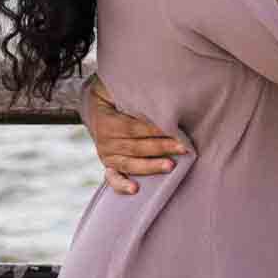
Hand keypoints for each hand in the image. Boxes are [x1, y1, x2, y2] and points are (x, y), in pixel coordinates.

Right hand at [80, 75, 185, 195]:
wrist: (94, 107)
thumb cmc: (115, 94)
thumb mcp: (119, 87)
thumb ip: (134, 91)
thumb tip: (158, 88)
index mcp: (106, 121)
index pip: (133, 127)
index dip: (154, 129)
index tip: (175, 129)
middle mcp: (105, 141)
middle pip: (136, 146)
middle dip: (161, 147)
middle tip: (183, 147)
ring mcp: (107, 155)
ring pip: (131, 163)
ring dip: (151, 166)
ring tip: (170, 166)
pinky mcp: (109, 165)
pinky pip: (113, 179)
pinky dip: (122, 186)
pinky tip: (135, 189)